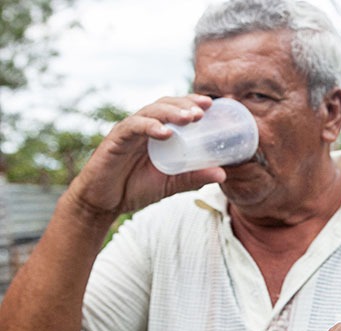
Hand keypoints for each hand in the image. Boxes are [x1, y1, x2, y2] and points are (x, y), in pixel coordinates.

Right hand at [66, 94, 226, 217]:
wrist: (104, 203)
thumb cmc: (136, 188)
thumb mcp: (172, 184)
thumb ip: (194, 177)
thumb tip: (223, 174)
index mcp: (158, 132)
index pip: (177, 110)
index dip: (193, 103)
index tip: (214, 105)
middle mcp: (144, 126)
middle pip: (166, 104)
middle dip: (186, 104)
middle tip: (205, 109)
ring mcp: (130, 131)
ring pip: (151, 111)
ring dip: (172, 112)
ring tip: (190, 118)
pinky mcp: (116, 140)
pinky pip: (133, 127)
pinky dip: (150, 126)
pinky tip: (165, 132)